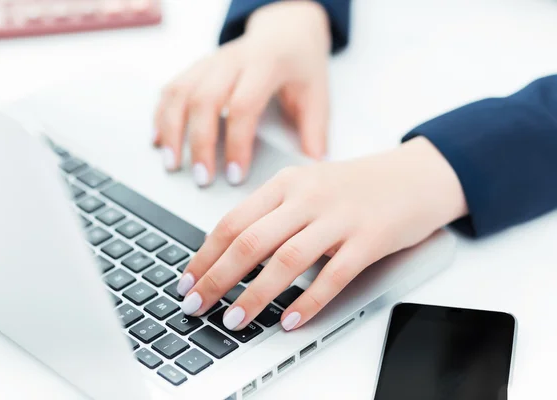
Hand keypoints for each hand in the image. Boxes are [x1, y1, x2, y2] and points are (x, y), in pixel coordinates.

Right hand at [154, 1, 330, 185]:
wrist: (286, 29)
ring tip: (171, 164)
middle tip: (202, 178)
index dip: (237, 144)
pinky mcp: (198, 67)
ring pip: (180, 92)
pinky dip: (161, 115)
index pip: (243, 106)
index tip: (235, 175)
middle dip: (199, 143)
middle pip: (204, 100)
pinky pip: (172, 88)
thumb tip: (313, 165)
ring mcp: (212, 61)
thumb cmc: (300, 63)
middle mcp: (233, 60)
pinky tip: (158, 140)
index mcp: (266, 65)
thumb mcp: (318, 92)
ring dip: (171, 130)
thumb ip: (315, 129)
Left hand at [176, 137, 467, 330]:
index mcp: (287, 183)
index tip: (188, 280)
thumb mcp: (306, 187)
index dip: (205, 254)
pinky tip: (290, 320)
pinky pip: (333, 276)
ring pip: (286, 260)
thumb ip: (272, 213)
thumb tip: (230, 253)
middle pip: (251, 241)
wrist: (414, 175)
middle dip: (217, 277)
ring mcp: (339, 218)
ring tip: (234, 319)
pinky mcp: (368, 239)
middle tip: (197, 304)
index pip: (234, 221)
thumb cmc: (355, 187)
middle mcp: (308, 197)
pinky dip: (308, 301)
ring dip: (255, 294)